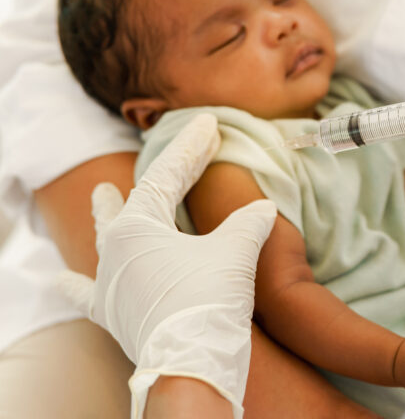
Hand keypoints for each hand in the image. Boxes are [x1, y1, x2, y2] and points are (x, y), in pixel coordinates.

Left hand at [57, 114, 276, 418]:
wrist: (190, 363)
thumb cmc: (208, 300)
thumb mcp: (234, 251)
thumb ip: (247, 222)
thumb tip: (264, 208)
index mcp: (137, 226)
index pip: (168, 175)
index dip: (192, 148)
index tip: (208, 124)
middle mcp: (113, 250)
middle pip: (137, 199)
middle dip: (165, 172)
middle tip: (183, 149)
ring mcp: (109, 283)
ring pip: (106, 239)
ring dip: (108, 214)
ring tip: (101, 193)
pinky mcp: (113, 313)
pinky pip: (87, 293)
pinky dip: (76, 285)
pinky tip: (58, 280)